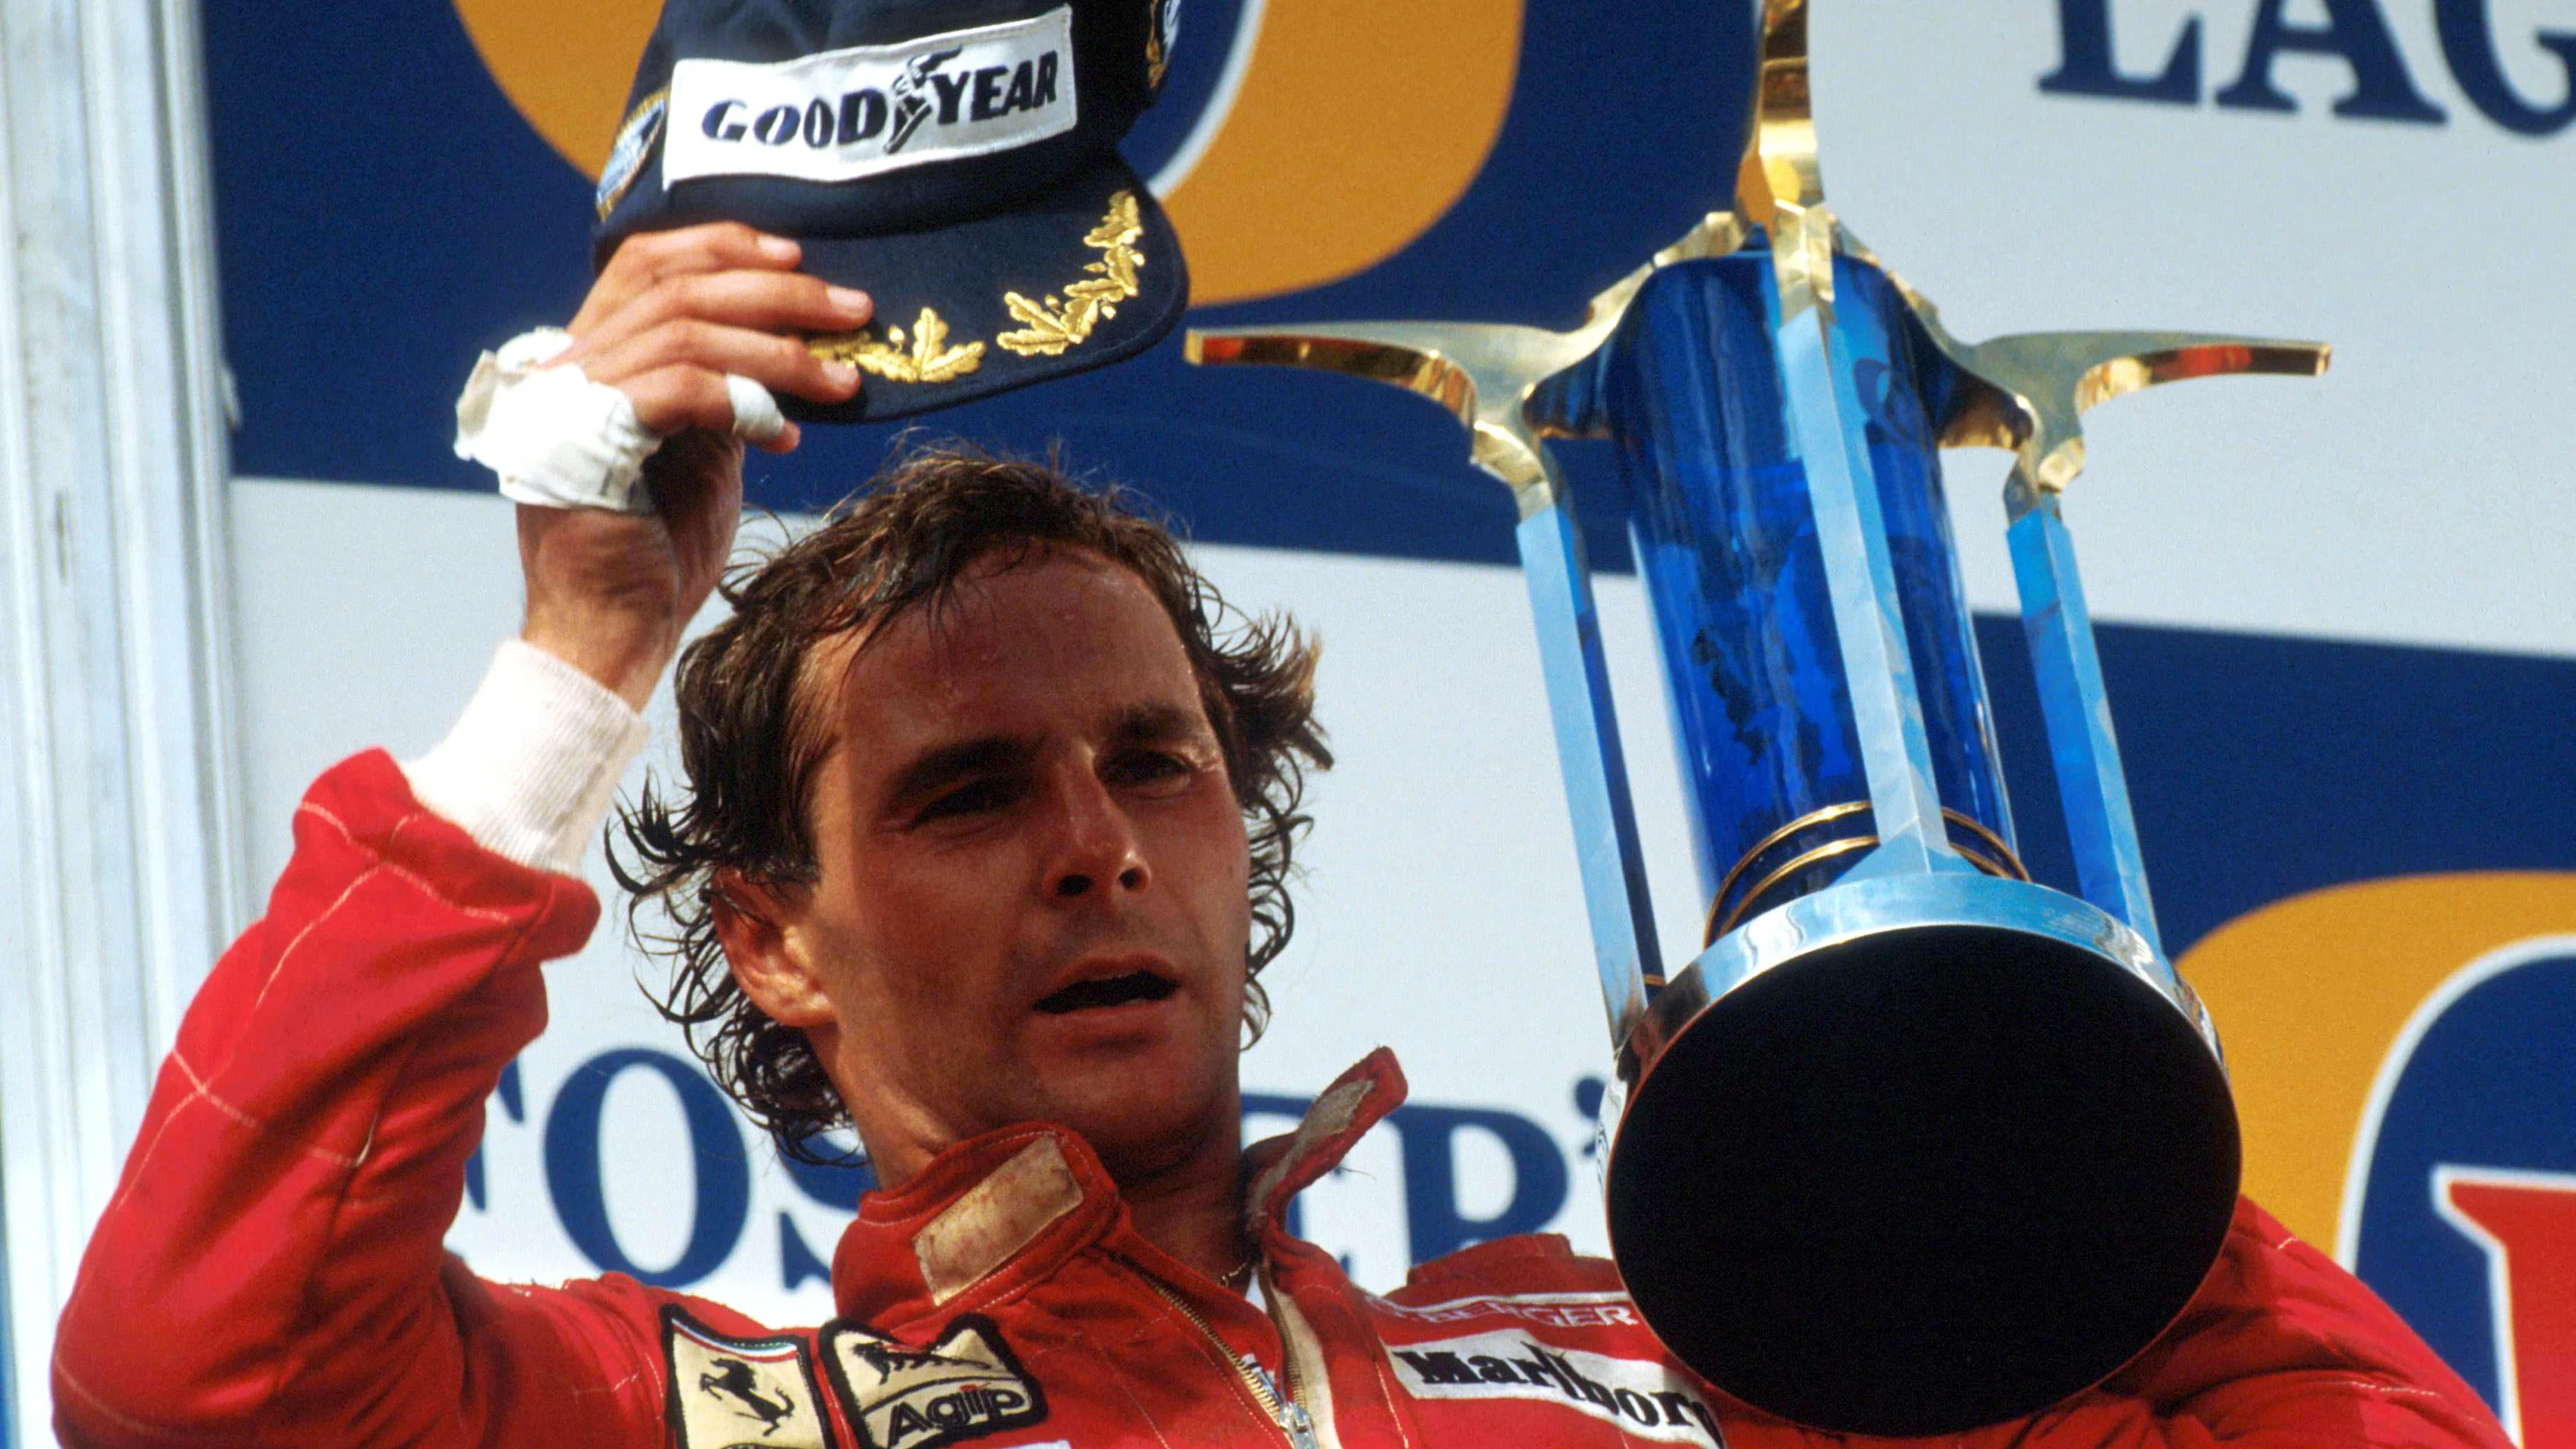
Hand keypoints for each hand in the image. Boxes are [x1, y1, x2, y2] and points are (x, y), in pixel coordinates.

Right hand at [516, 222, 872, 707]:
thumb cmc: (660, 553)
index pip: (644, 264)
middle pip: (677, 288)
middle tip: (854, 311)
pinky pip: (681, 391)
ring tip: (843, 380)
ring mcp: (568, 404)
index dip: (720, 245)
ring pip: (687, 332)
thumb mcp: (705, 452)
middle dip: (777, 293)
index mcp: (588, 359)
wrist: (615, 635)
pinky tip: (791, 438)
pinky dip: (745, 403)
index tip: (798, 258)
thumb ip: (725, 390)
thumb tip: (790, 341)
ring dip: (780, 351)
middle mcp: (566, 370)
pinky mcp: (586, 443)